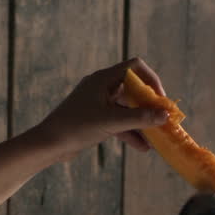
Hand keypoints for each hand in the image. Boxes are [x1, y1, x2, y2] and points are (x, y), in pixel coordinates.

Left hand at [33, 57, 169, 161]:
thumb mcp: (111, 122)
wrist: (49, 144)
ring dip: (142, 122)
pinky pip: (119, 122)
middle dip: (149, 106)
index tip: (160, 100)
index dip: (151, 80)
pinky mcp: (97, 118)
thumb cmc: (76, 127)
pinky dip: (131, 132)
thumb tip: (165, 115)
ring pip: (128, 109)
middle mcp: (102, 87)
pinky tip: (143, 147)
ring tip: (156, 138)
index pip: (135, 67)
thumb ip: (139, 118)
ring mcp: (99, 103)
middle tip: (163, 120)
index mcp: (103, 79)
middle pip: (134, 89)